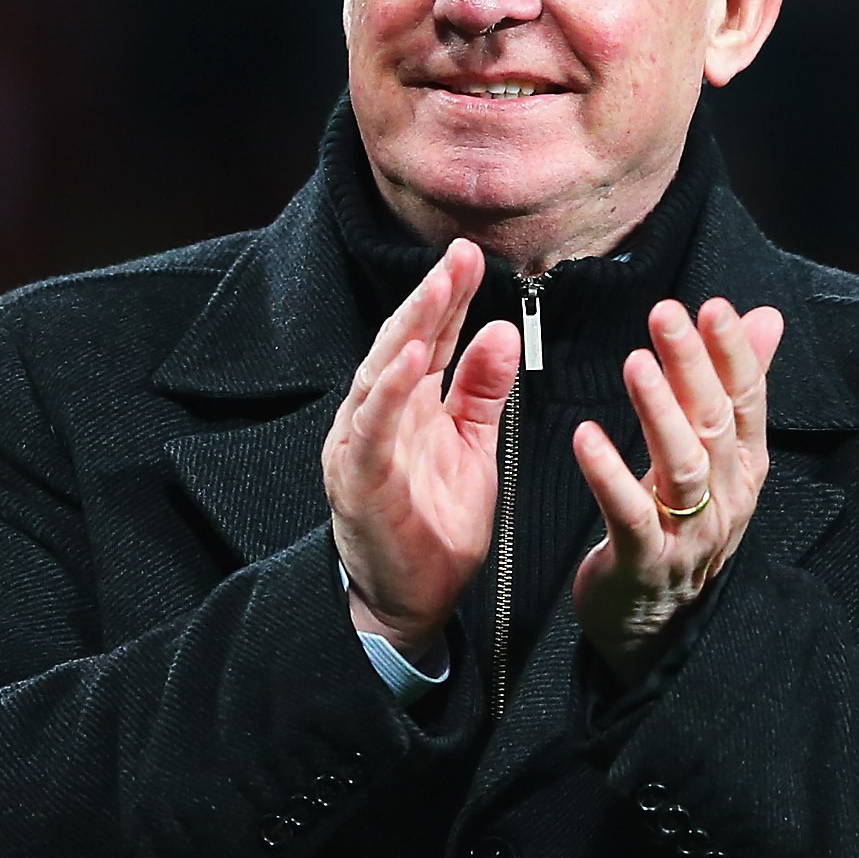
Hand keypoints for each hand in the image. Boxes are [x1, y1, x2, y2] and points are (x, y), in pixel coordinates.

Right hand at [323, 240, 519, 660]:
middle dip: (431, 298)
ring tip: (437, 289)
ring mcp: (362, 446)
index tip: (474, 258)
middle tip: (459, 256)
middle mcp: (377, 417)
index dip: (450, 299)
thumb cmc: (434, 526)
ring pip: (381, 374)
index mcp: (406, 407)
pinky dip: (389, 390)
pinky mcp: (359, 480)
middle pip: (402, 345)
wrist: (410, 601)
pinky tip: (411, 357)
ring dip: (410, 329)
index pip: (430, 341)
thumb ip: (482, 392)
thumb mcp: (472, 447)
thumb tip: (499, 331)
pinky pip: (372, 427)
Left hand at [570, 297, 785, 683]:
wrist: (658, 625)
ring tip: (635, 364)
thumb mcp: (718, 458)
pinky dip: (609, 474)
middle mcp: (726, 497)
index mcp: (744, 467)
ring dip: (660, 411)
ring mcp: (690, 534)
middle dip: (693, 366)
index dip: (732, 352)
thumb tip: (767, 318)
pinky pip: (630, 514)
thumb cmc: (680, 527)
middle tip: (667, 314)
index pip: (747, 400)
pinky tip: (586, 436)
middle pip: (715, 423)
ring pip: (682, 466)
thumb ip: (738, 386)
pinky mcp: (644, 561)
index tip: (713, 306)